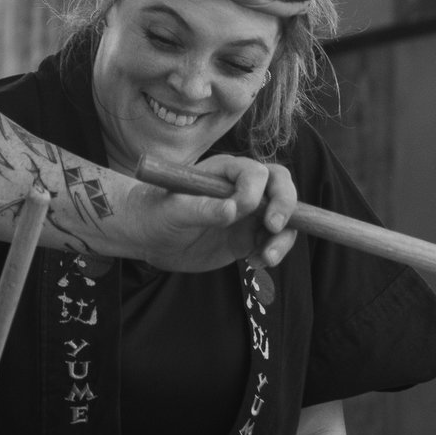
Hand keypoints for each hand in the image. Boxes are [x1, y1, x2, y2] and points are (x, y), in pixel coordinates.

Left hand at [131, 155, 300, 273]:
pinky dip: (272, 253)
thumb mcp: (173, 211)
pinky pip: (273, 242)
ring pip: (284, 218)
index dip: (256, 190)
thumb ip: (203, 208)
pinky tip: (254, 263)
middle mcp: (243, 188)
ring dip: (283, 238)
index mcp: (225, 171)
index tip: (242, 210)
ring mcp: (249, 213)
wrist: (150, 239)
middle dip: (285, 205)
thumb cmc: (155, 214)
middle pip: (281, 186)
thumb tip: (234, 209)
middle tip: (274, 228)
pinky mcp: (248, 237)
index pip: (256, 172)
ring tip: (266, 259)